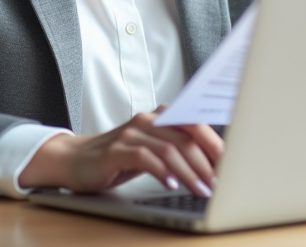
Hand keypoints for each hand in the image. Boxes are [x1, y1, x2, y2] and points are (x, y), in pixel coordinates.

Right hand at [17, 108, 222, 197]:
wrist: (73, 160)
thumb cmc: (118, 158)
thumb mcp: (150, 151)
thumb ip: (176, 150)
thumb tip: (213, 165)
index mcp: (158, 117)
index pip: (194, 123)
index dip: (215, 142)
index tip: (232, 163)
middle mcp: (146, 120)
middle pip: (185, 137)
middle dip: (207, 162)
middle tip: (220, 183)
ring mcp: (129, 134)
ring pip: (168, 149)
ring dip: (190, 172)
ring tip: (203, 189)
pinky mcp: (115, 151)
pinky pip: (144, 158)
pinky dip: (162, 171)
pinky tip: (171, 184)